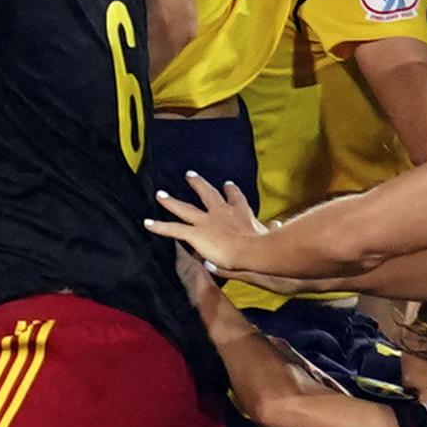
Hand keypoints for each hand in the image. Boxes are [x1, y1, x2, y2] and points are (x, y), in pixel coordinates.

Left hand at [145, 173, 270, 273]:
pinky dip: (159, 226)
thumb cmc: (264, 245)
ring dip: (170, 201)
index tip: (227, 185)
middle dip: (197, 184)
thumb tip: (279, 224)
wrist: (252, 251)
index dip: (230, 191)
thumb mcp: (270, 234)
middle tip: (189, 175)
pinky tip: (147, 223)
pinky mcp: (195, 233)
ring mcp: (206, 221)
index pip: (235, 198)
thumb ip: (272, 229)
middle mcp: (221, 212)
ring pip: (184, 208)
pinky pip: (173, 228)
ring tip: (159, 194)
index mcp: (240, 212)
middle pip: (206, 194)